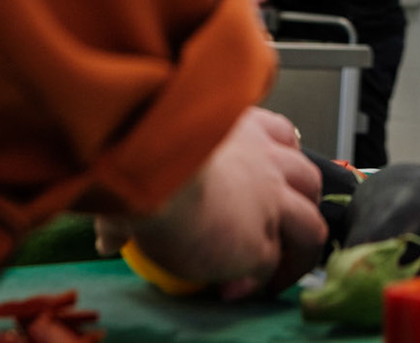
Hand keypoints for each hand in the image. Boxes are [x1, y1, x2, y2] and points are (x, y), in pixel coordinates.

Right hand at [108, 107, 325, 298]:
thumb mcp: (141, 166)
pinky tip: (233, 290)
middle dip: (302, 203)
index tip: (273, 177)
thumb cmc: (143, 155)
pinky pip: (271, 268)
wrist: (155, 173)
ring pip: (312, 227)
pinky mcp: (261, 244)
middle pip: (309, 180)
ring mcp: (271, 203)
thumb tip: (107, 237)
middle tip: (283, 226)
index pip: (281, 136)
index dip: (281, 159)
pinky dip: (259, 282)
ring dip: (300, 250)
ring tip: (278, 272)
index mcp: (240, 129)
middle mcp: (265, 161)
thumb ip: (130, 203)